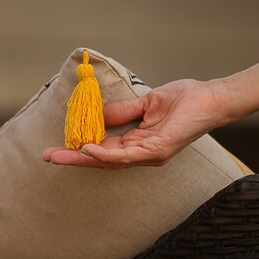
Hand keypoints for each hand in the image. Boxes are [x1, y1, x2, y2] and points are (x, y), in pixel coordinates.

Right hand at [42, 79, 230, 168]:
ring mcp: (150, 154)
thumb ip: (123, 111)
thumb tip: (98, 114)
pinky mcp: (158, 150)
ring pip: (111, 161)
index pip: (104, 149)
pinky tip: (90, 148)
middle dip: (74, 158)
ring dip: (84, 158)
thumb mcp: (146, 103)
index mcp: (138, 143)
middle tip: (48, 157)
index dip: (80, 148)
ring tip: (62, 155)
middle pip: (102, 160)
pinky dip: (107, 153)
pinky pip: (127, 155)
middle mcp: (142, 154)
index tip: (57, 146)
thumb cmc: (185, 100)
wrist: (210, 98)